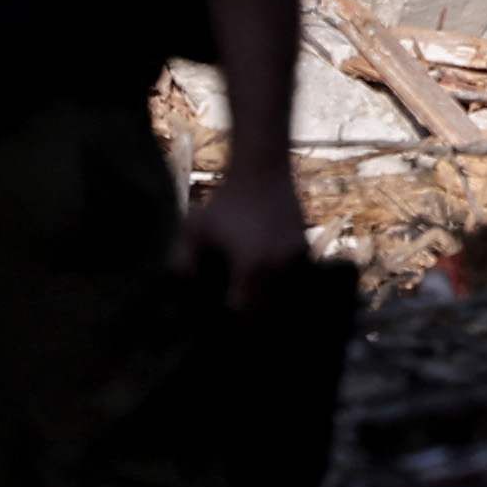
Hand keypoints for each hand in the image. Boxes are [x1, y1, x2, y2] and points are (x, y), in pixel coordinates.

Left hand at [184, 157, 311, 303]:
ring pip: (285, 298)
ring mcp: (296, 259)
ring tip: (251, 298)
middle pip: (266, 311)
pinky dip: (282, 286)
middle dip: (251, 315)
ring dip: (270, 303)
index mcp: (252, 266)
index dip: (230, 317)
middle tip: (234, 309)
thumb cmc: (224, 201)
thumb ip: (183, 264)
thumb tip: (181, 293)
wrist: (262, 169)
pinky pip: (296, 281)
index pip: (244, 312)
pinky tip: (266, 280)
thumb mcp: (194, 229)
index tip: (220, 312)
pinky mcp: (305, 250)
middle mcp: (278, 266)